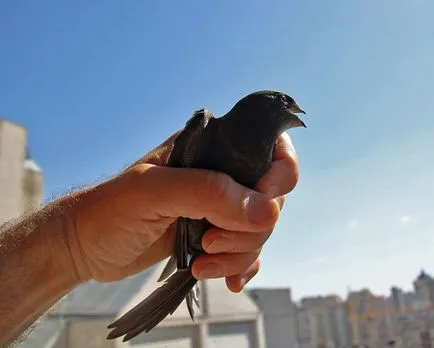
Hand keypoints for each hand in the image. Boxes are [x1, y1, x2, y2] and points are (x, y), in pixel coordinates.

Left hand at [67, 131, 298, 291]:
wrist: (87, 245)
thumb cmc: (110, 210)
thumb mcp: (152, 192)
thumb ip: (207, 193)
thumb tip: (267, 210)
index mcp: (209, 147)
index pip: (268, 148)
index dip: (278, 176)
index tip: (261, 207)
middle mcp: (219, 174)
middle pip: (269, 199)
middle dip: (248, 228)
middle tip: (209, 239)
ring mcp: (217, 206)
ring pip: (259, 230)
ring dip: (239, 253)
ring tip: (203, 262)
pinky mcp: (212, 234)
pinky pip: (246, 251)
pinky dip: (240, 267)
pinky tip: (225, 280)